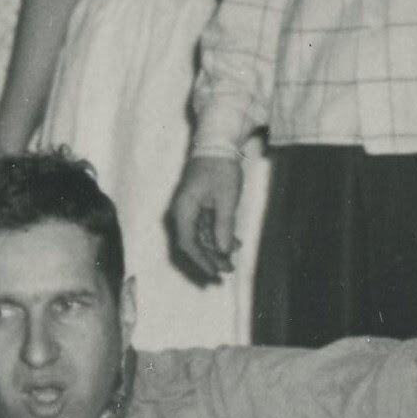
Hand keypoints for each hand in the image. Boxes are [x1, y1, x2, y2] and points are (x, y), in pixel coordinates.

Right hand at [166, 155, 247, 285]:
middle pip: (193, 243)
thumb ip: (224, 226)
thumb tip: (224, 251)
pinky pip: (204, 226)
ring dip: (216, 248)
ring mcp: (188, 208)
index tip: (216, 273)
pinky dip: (217, 235)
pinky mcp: (197, 205)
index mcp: (184, 210)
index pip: (188, 243)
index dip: (202, 261)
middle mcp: (181, 211)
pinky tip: (234, 242)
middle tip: (229, 269)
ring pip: (199, 236)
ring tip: (234, 257)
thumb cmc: (220, 168)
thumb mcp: (226, 199)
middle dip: (211, 258)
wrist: (217, 144)